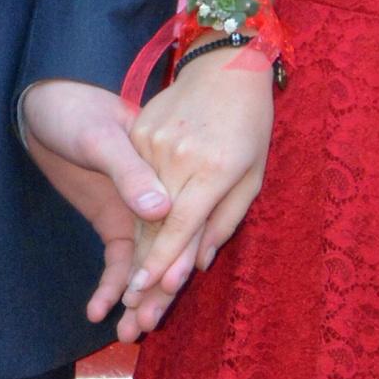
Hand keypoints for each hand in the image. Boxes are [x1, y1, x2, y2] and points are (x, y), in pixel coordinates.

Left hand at [18, 78, 172, 325]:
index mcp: (166, 172)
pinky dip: (110, 287)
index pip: (180, 223)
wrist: (46, 105)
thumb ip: (129, 172)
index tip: (171, 290)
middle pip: (166, 253)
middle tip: (145, 328)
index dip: (176, 257)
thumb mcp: (101, 136)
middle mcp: (159, 198)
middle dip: (156, 293)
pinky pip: (118, 263)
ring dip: (136, 300)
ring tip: (128, 334)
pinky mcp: (115, 223)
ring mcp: (137, 213)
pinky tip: (98, 313)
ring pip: (144, 266)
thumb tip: (160, 210)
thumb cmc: (75, 109)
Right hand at [114, 48, 275, 339]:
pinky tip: (134, 248)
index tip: (147, 292)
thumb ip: (226, 219)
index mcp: (212, 169)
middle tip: (131, 313)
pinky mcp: (140, 135)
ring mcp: (153, 145)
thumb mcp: (252, 174)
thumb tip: (199, 262)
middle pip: (154, 225)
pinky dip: (136, 217)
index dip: (163, 262)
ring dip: (135, 252)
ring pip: (141, 208)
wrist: (225, 65)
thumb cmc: (250, 123)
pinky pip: (136, 183)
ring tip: (126, 295)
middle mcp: (177, 159)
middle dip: (143, 273)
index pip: (180, 226)